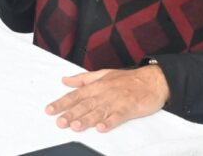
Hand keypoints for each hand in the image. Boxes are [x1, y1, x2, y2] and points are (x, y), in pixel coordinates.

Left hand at [45, 66, 169, 132]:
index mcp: (97, 85)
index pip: (75, 95)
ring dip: (87, 119)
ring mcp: (116, 102)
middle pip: (84, 105)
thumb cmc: (127, 78)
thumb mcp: (103, 74)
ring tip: (76, 126)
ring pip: (98, 112)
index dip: (62, 103)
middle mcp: (104, 93)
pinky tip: (102, 128)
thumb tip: (65, 80)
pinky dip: (109, 122)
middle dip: (71, 114)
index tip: (49, 110)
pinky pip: (117, 117)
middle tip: (59, 122)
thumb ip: (83, 79)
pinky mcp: (128, 109)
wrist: (153, 80)